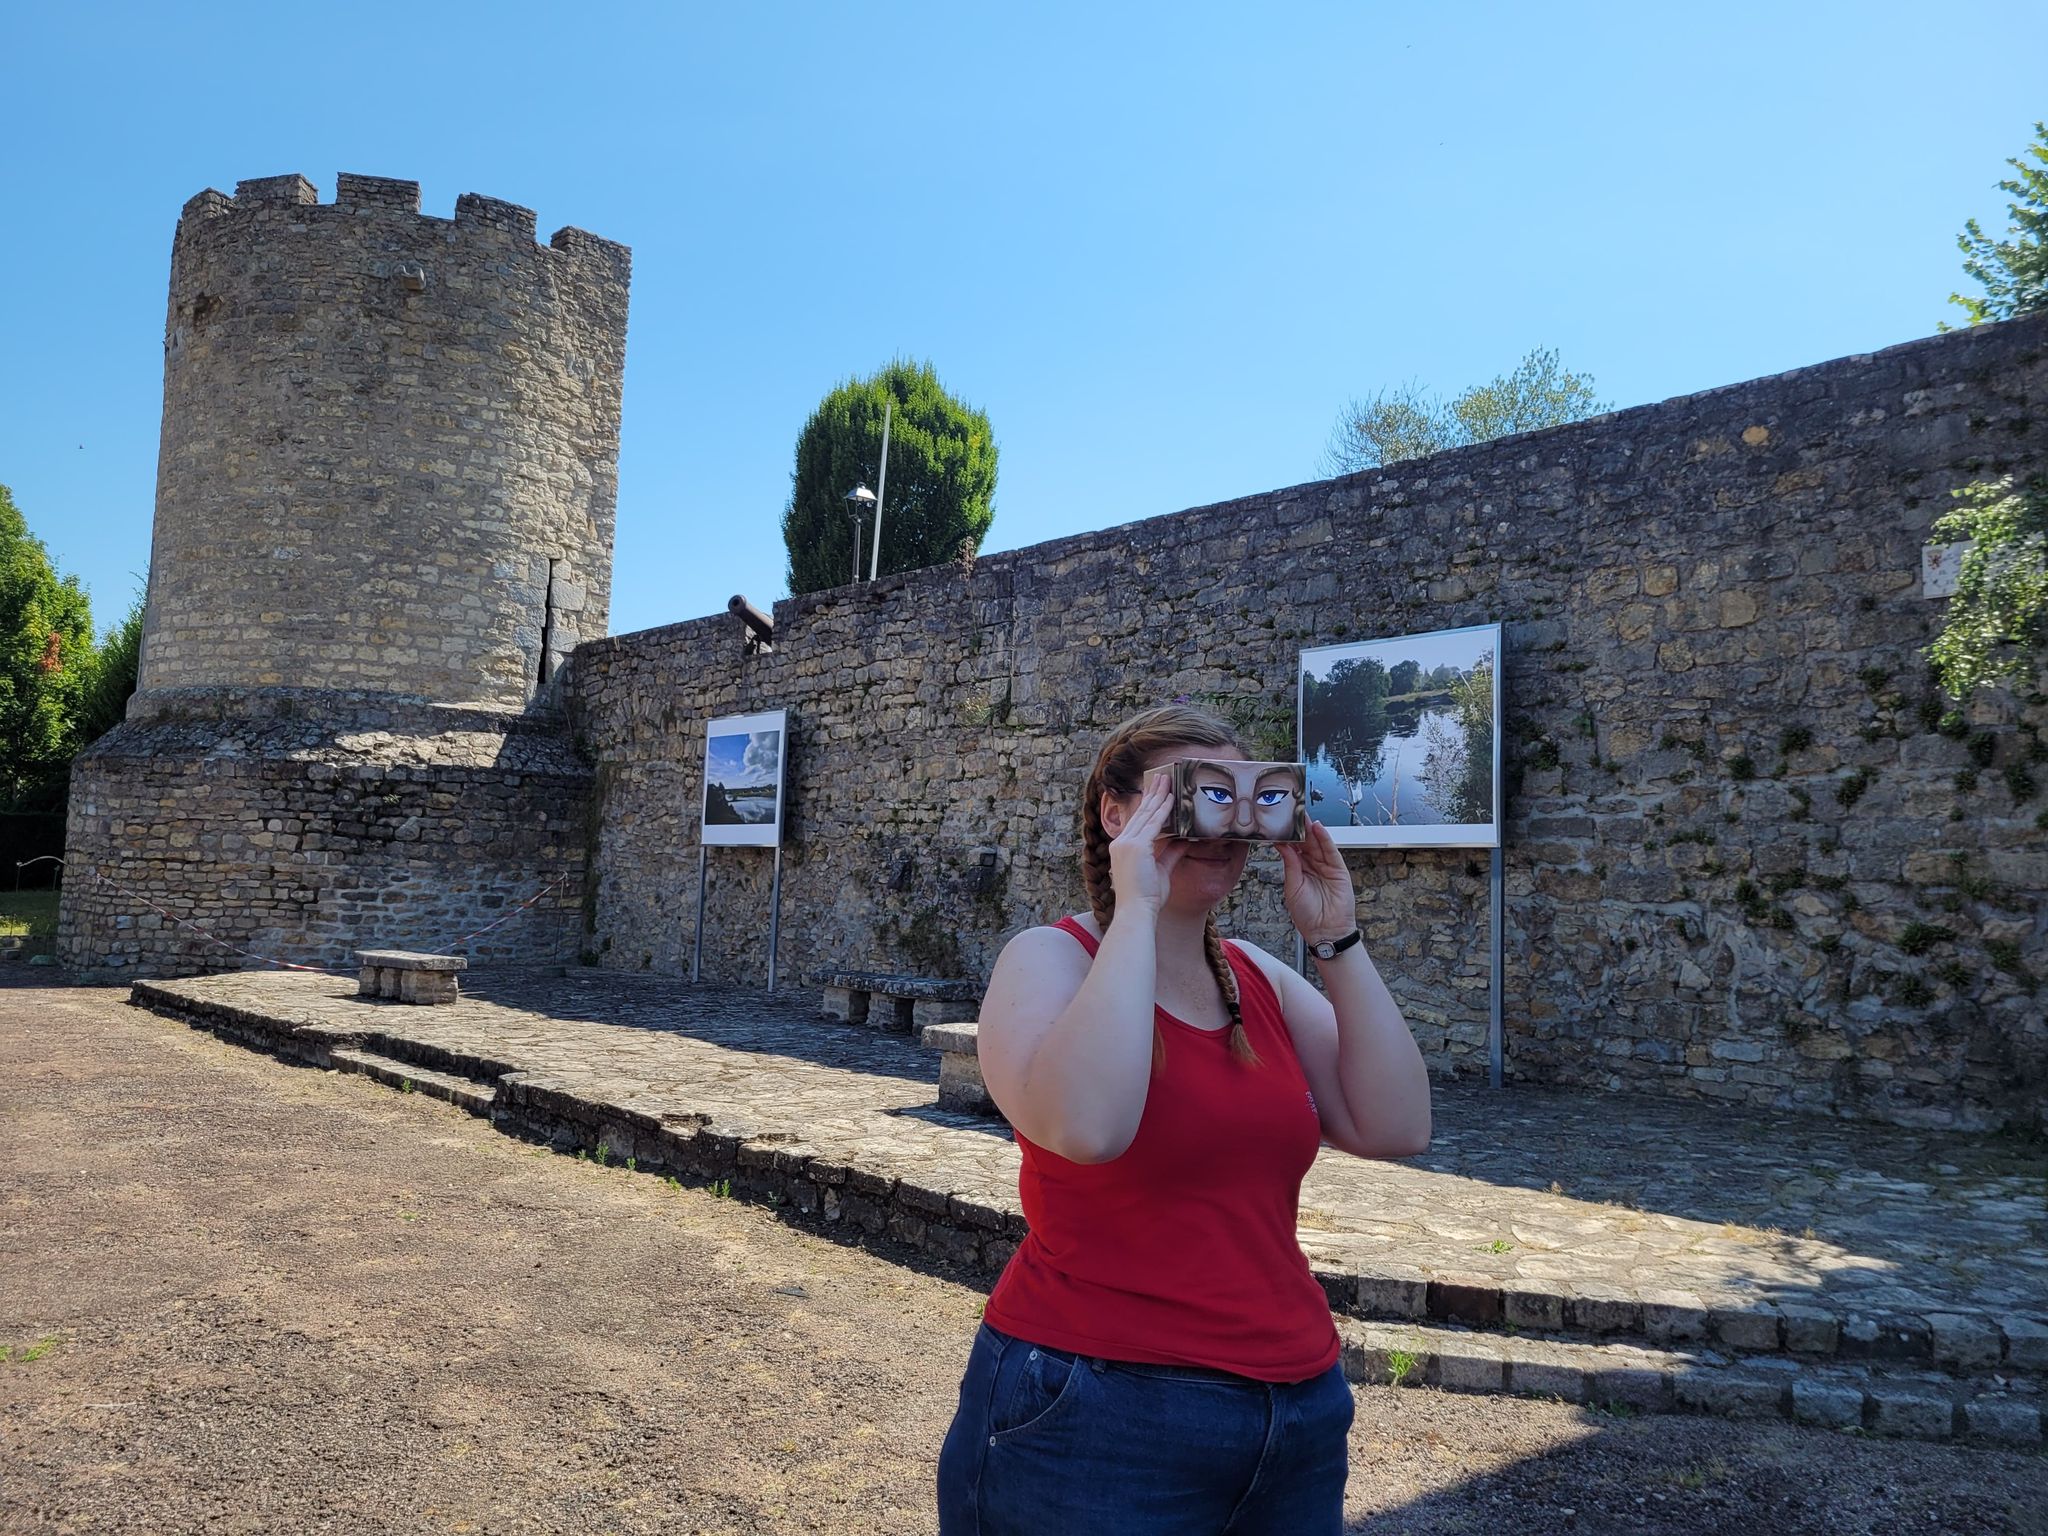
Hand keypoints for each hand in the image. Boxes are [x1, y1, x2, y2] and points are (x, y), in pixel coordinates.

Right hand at [1107, 773, 1188, 918]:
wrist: (1137, 912)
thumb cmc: (1146, 898)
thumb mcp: (1161, 871)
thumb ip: (1171, 853)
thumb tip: (1184, 840)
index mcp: (1122, 848)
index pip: (1137, 822)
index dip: (1147, 805)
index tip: (1155, 793)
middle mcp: (1121, 842)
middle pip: (1140, 813)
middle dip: (1152, 794)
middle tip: (1161, 777)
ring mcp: (1127, 843)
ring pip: (1146, 814)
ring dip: (1158, 796)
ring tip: (1167, 780)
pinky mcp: (1136, 847)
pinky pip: (1154, 824)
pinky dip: (1164, 810)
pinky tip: (1171, 799)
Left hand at [1278, 820, 1357, 944]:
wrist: (1325, 931)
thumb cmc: (1307, 914)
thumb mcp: (1293, 888)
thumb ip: (1291, 865)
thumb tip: (1283, 846)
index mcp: (1298, 870)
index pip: (1292, 848)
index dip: (1286, 836)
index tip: (1278, 822)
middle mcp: (1312, 866)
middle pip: (1305, 843)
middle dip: (1298, 828)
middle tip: (1291, 812)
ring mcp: (1326, 867)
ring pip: (1317, 844)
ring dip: (1310, 829)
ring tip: (1303, 815)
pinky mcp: (1338, 870)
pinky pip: (1331, 851)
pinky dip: (1325, 839)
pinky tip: (1318, 828)